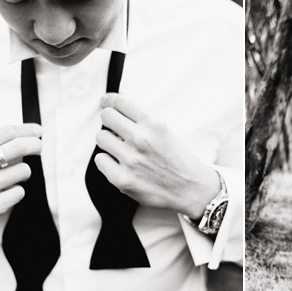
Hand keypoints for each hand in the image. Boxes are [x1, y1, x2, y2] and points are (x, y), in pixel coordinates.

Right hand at [0, 124, 42, 246]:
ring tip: (12, 176)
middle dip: (36, 145)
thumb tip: (34, 132)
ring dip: (23, 172)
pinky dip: (17, 191)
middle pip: (19, 146)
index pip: (7, 131)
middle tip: (39, 148)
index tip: (39, 132)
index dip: (28, 130)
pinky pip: (20, 192)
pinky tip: (5, 193)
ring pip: (24, 170)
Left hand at [94, 93, 219, 218]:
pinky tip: (122, 165)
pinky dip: (108, 162)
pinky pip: (100, 160)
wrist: (191, 189)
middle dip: (110, 121)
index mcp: (153, 123)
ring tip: (123, 150)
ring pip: (101, 137)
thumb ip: (142, 119)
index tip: (105, 102)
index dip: (109, 101)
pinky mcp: (122, 179)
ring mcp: (130, 159)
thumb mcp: (165, 130)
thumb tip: (114, 107)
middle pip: (106, 116)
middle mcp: (141, 138)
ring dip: (109, 142)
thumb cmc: (178, 160)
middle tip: (116, 129)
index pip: (119, 101)